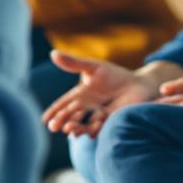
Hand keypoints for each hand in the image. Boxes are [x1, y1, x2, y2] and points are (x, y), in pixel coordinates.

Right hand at [41, 51, 160, 136]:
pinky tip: (93, 127)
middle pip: (70, 117)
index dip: (53, 112)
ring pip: (83, 126)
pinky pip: (100, 128)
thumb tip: (52, 54)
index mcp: (79, 96)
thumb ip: (74, 63)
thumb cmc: (114, 76)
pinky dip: (95, 129)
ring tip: (69, 129)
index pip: (62, 105)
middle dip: (61, 122)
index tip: (44, 119)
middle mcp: (86, 109)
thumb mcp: (93, 67)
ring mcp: (96, 117)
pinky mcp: (109, 123)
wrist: (138, 85)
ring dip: (76, 128)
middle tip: (54, 126)